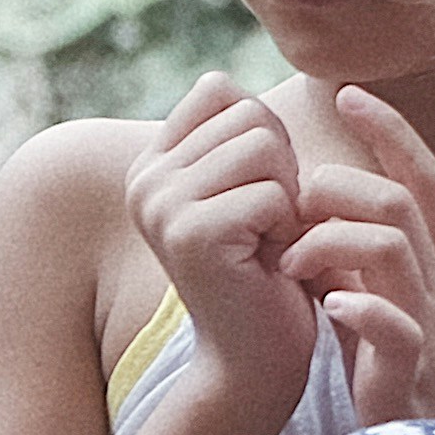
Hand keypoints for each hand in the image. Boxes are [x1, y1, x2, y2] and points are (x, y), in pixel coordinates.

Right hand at [125, 75, 320, 403]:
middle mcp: (144, 179)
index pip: (223, 92)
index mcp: (153, 162)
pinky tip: (272, 264)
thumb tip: (221, 78)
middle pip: (251, 116)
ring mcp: (159, 204)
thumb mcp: (251, 191)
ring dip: (290, 199)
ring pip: (264, 149)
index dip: (267, 140)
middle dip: (284, 170)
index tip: (260, 196)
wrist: (258, 356)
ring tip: (270, 243)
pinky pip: (272, 195)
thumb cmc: (271, 271)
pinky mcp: (188, 234)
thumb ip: (236, 136)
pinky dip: (291, 229)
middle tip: (270, 227)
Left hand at [284, 84, 434, 425]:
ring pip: (392, 246)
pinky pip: (393, 322)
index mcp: (432, 262)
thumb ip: (354, 252)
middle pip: (400, 199)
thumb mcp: (377, 296)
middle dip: (337, 187)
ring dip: (328, 241)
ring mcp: (429, 323)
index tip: (348, 93)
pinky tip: (327, 309)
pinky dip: (355, 306)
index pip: (421, 178)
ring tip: (291, 265)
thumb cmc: (393, 372)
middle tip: (291, 208)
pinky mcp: (411, 369)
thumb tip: (309, 202)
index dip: (389, 131)